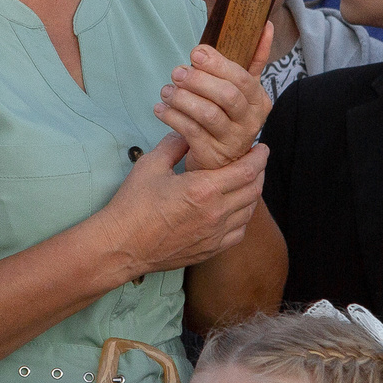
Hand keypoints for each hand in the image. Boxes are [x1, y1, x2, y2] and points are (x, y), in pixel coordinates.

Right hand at [99, 134, 268, 279]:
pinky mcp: (210, 249)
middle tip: (256, 162)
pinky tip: (235, 209)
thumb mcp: (150, 165)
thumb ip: (174, 145)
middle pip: (254, 190)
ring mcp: (215, 235)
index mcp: (203, 189)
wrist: (122, 246)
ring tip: (246, 182)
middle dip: (259, 172)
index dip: (259, 157)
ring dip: (252, 194)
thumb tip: (188, 133)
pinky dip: (242, 217)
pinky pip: (239, 232)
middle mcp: (215, 213)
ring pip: (249, 211)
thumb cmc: (132, 205)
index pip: (246, 170)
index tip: (261, 148)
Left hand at [157, 30, 271, 172]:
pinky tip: (161, 108)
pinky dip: (173, 117)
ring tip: (166, 91)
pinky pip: (191, 131)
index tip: (195, 53)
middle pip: (227, 96)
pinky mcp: (213, 154)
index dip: (218, 64)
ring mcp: (233, 140)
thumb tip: (264, 24)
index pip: (242, 78)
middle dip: (199, 80)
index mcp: (259, 100)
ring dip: (183, 98)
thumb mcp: (242, 89)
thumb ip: (252, 60)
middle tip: (177, 72)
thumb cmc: (227, 115)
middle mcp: (251, 121)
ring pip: (208, 114)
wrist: (219, 158)